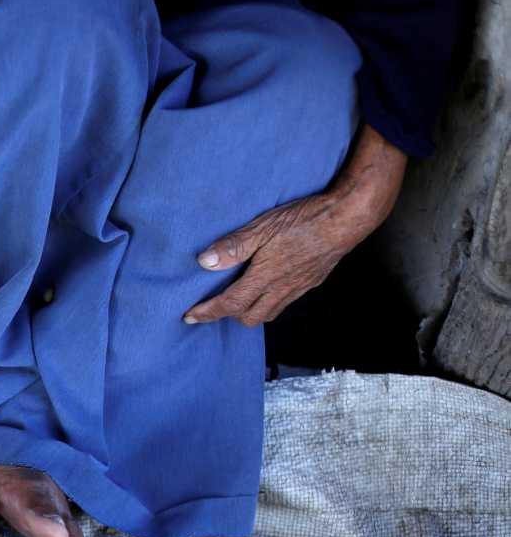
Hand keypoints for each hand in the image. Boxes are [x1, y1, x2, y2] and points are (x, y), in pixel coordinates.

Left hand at [183, 125, 407, 326]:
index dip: (207, 313)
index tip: (189, 317)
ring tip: (236, 301)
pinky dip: (268, 304)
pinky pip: (284, 304)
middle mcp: (281, 288)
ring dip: (249, 312)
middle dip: (228, 316)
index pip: (229, 304)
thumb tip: (204, 262)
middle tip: (212, 305)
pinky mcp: (310, 283)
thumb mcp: (263, 227)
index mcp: (265, 277)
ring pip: (268, 314)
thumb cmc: (305, 219)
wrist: (347, 218)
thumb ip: (234, 246)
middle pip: (248, 317)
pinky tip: (265, 290)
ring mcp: (298, 288)